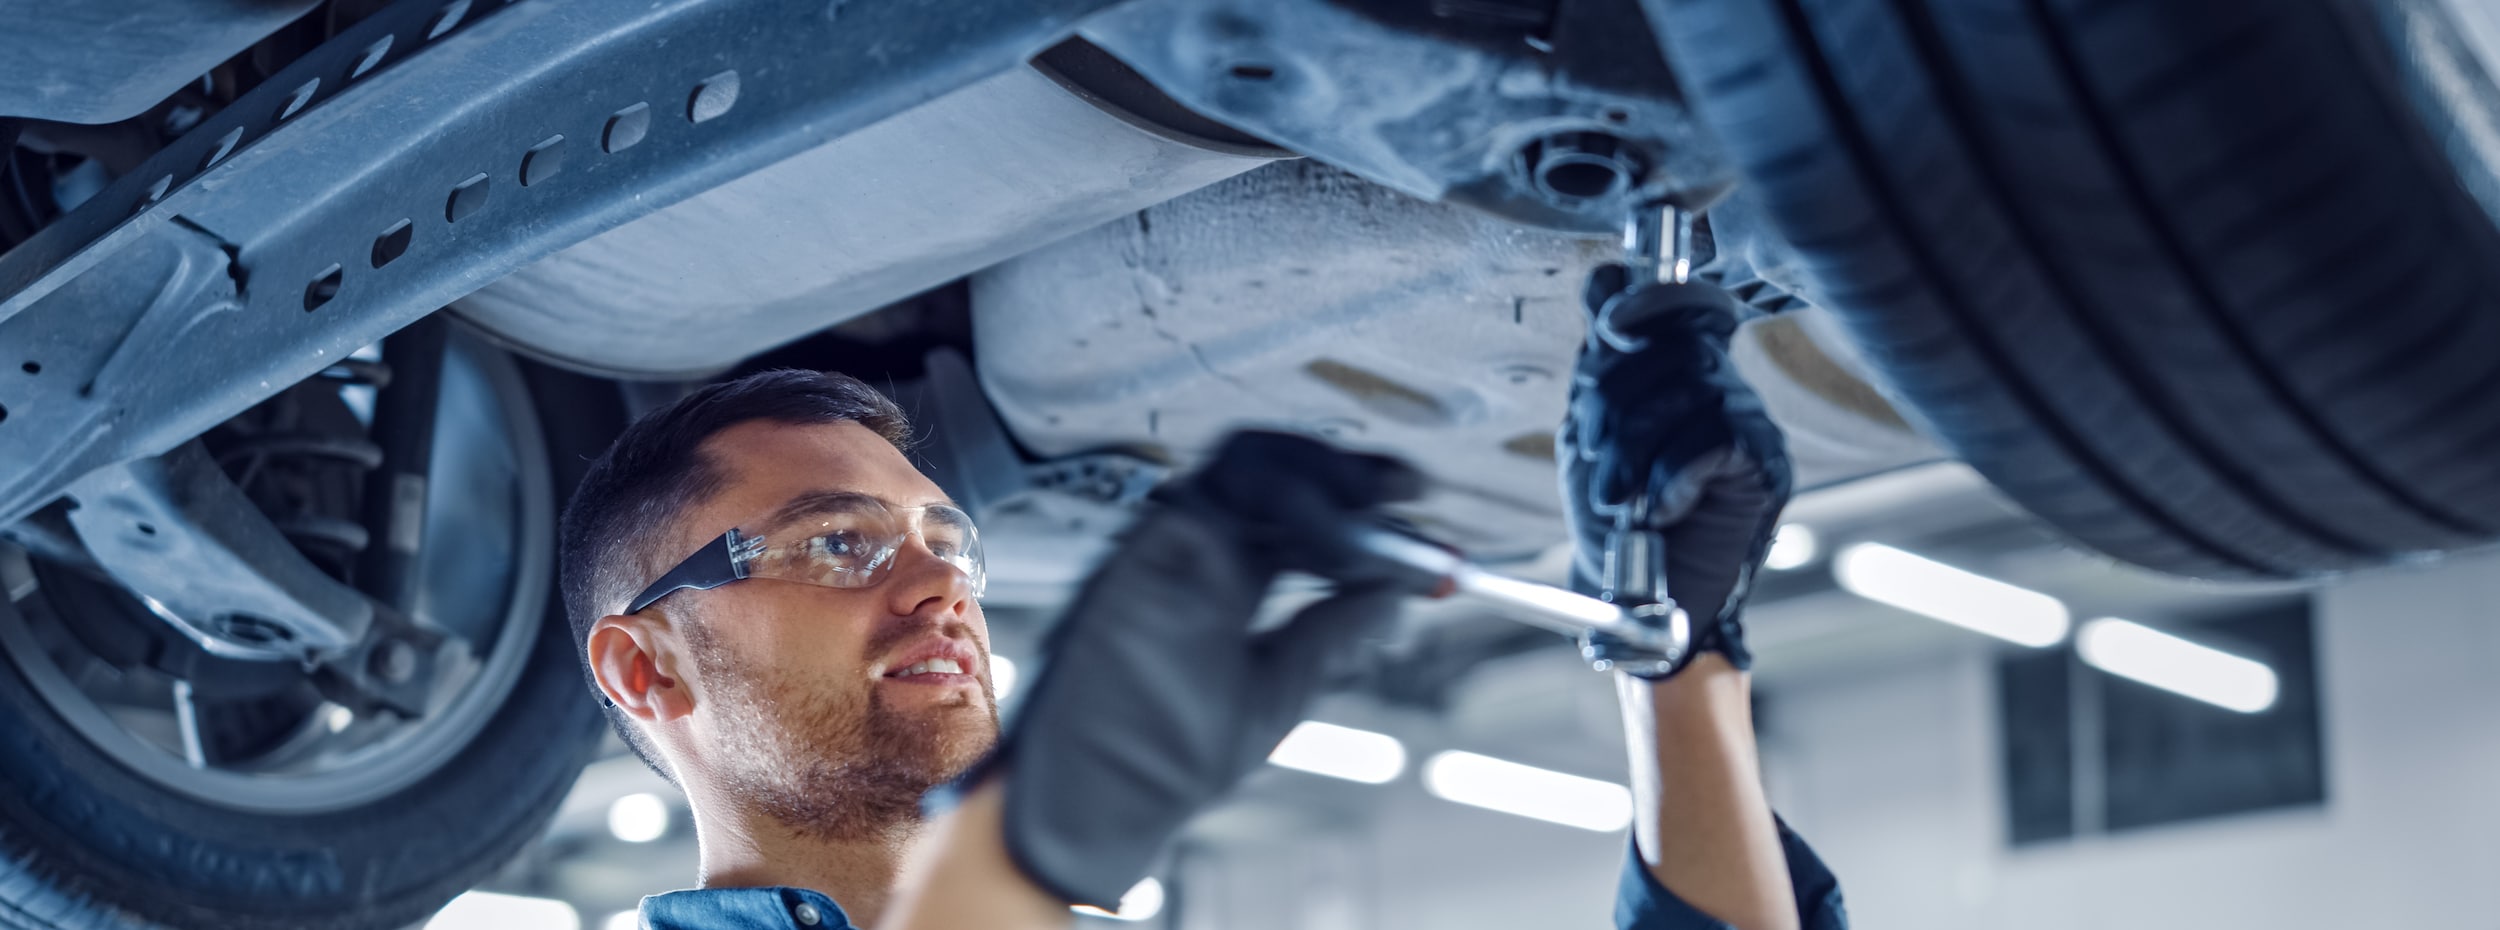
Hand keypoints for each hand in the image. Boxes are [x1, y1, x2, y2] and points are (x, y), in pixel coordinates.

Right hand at [987, 431, 1420, 907]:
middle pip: (1280, 471)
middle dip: (1351, 473)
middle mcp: (1199, 551)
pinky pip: (1216, 493)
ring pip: (1250, 463)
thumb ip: (1333, 633)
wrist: (1102, 800)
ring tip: (1372, 518)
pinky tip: (1329, 545)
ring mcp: (1169, 546)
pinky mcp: (1143, 550)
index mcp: (1230, 578)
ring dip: (1322, 480)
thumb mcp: (1279, 688)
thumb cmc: (1170, 757)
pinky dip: (1283, 502)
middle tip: (1407, 489)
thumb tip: (1397, 591)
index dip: (1360, 502)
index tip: (1416, 505)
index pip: (1300, 512)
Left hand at [1560, 264, 1791, 675]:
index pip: (1674, 302)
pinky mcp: (1765, 464)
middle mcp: (1719, 386)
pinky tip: (1658, 510)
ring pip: (1689, 388)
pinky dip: (1671, 476)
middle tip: (1596, 462)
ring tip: (1618, 500)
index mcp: (1676, 373)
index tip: (1609, 329)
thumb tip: (1608, 278)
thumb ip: (1600, 365)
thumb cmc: (1614, 524)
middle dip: (1613, 403)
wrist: (1641, 604)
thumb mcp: (1591, 434)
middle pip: (1669, 346)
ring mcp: (1748, 421)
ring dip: (1634, 450)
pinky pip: (1714, 436)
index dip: (1642, 302)